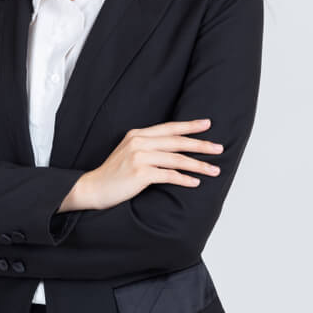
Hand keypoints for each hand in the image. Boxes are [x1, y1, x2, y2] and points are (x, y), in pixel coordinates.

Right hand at [83, 118, 224, 209]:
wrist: (93, 188)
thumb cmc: (114, 173)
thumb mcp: (128, 152)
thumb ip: (147, 146)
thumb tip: (173, 149)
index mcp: (137, 134)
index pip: (169, 128)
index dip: (189, 125)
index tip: (207, 124)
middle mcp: (138, 142)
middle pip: (177, 141)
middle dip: (201, 145)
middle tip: (219, 148)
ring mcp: (139, 157)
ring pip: (176, 159)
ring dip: (198, 165)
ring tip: (214, 170)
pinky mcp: (140, 173)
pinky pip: (169, 175)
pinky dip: (184, 179)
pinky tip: (195, 182)